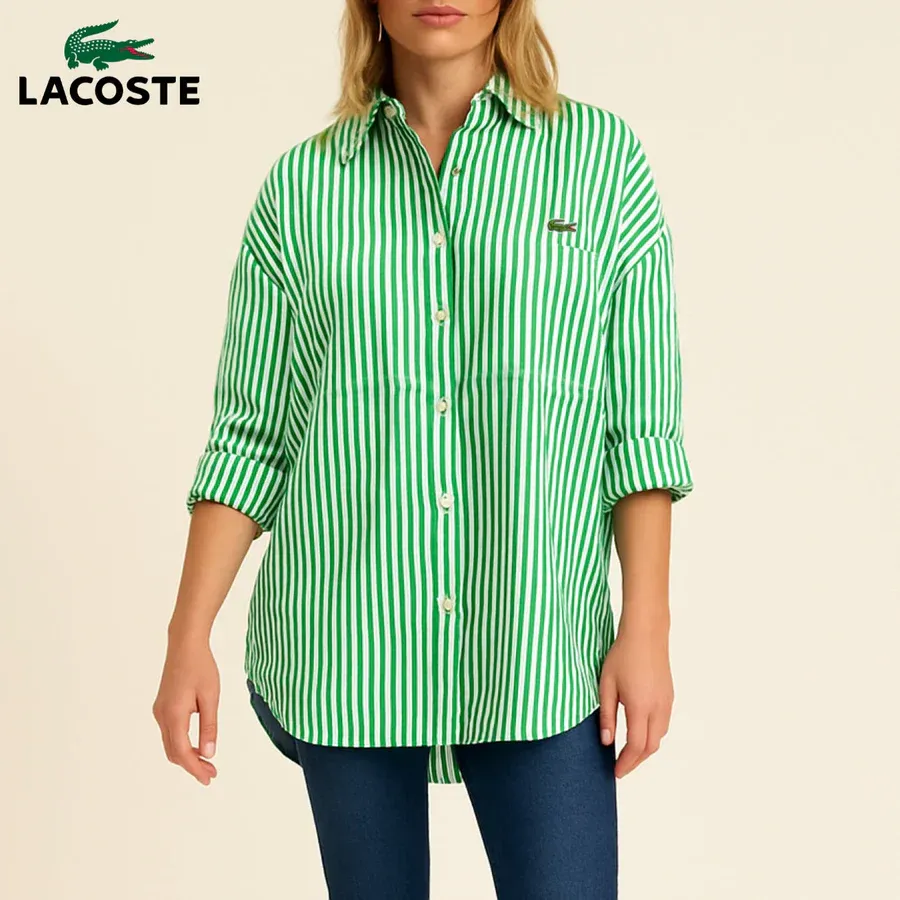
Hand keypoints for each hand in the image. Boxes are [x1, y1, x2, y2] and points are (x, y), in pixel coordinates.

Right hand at [152, 632, 219, 785]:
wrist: (185, 645)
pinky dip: (182, 743)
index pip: (182, 752)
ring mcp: (160, 711)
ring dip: (186, 755)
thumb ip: (209, 726)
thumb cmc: (201, 667)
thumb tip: (209, 753)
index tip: (209, 777)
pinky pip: (170, 732)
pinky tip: (196, 744)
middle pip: (173, 751)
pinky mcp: (162, 706)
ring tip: (207, 762)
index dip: (195, 768)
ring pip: (170, 743)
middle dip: (191, 765)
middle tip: (211, 773)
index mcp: (173, 714)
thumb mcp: (210, 697)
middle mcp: (162, 715)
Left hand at [597, 623, 673, 777]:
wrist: (646, 634)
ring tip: (628, 753)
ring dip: (645, 749)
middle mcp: (658, 708)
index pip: (635, 746)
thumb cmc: (623, 656)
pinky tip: (639, 733)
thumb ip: (606, 715)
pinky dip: (652, 735)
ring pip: (659, 737)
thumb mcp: (606, 685)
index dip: (626, 763)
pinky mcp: (669, 696)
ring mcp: (666, 702)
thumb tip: (606, 741)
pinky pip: (663, 724)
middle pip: (650, 747)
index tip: (616, 772)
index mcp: (640, 707)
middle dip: (635, 761)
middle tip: (620, 767)